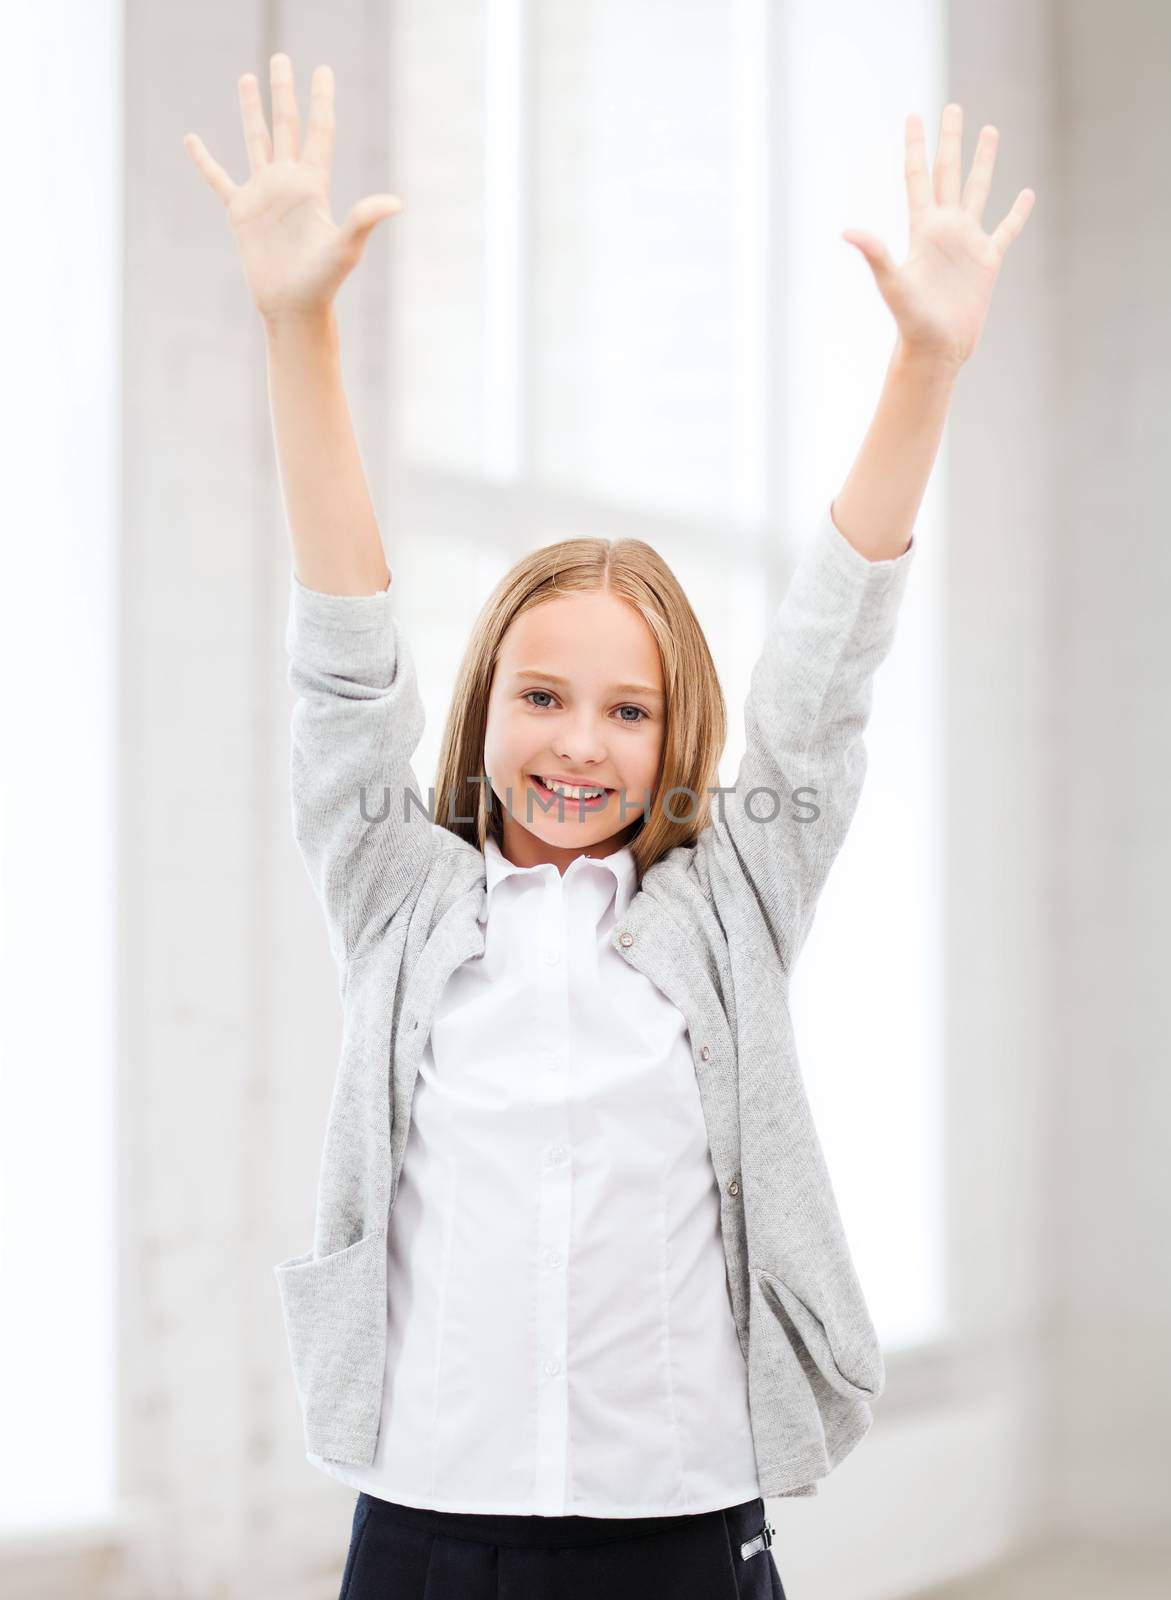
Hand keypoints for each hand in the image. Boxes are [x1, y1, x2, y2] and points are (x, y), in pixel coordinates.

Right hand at [183, 53, 402, 323]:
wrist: (293, 307)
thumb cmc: (323, 282)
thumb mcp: (346, 247)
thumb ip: (364, 219)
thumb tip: (396, 203)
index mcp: (313, 184)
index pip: (318, 131)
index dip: (321, 100)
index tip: (322, 69)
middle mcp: (288, 183)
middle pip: (285, 125)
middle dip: (283, 91)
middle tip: (281, 58)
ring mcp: (263, 195)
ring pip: (255, 141)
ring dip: (250, 110)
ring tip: (246, 78)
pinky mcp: (241, 212)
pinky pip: (218, 178)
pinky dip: (204, 160)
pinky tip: (192, 139)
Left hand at [842, 104, 1034, 369]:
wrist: (936, 348)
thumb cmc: (911, 320)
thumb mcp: (892, 283)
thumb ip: (875, 253)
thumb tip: (847, 231)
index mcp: (923, 228)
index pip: (918, 176)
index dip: (916, 146)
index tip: (913, 114)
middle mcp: (945, 228)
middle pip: (949, 172)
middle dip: (951, 140)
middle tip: (953, 107)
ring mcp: (967, 242)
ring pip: (978, 190)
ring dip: (984, 162)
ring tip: (990, 130)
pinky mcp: (988, 261)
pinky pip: (1006, 229)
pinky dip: (1018, 212)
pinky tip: (1027, 194)